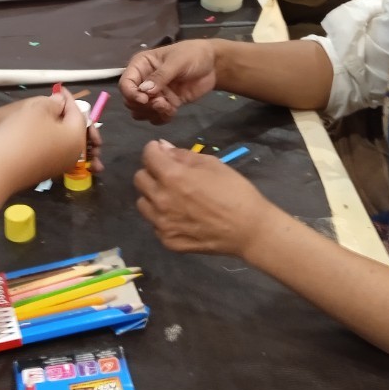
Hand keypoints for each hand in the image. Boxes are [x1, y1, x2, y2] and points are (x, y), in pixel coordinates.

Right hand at [0, 93, 86, 191]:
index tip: (59, 88)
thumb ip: (53, 103)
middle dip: (68, 115)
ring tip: (48, 117)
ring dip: (59, 129)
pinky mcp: (46, 173)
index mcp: (77, 138)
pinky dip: (51, 141)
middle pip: (75, 130)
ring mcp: (60, 167)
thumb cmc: (20, 136)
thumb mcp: (36, 110)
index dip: (67, 98)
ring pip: (65, 142)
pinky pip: (54, 152)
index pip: (78, 113)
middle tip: (57, 103)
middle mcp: (74, 155)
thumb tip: (60, 102)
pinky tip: (39, 134)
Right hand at [119, 41, 218, 124]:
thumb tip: (144, 91)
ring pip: (141, 111)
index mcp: (141, 65)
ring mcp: (155, 93)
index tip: (144, 99)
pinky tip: (173, 111)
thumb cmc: (193, 55)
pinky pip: (156, 117)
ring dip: (152, 113)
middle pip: (131, 101)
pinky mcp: (166, 103)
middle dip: (144, 106)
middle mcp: (144, 80)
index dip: (131, 94)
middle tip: (161, 102)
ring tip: (168, 106)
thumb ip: (161, 76)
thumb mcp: (177, 61)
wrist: (214, 65)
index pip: (125, 83)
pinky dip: (162, 117)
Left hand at [134, 140, 273, 256]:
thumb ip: (183, 155)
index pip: (147, 156)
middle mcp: (160, 200)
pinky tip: (182, 217)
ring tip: (174, 197)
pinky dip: (163, 217)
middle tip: (169, 174)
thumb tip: (163, 148)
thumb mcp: (212, 164)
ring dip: (154, 196)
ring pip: (143, 203)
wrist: (249, 230)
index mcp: (172, 177)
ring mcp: (162, 224)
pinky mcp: (168, 241)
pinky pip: (155, 224)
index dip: (153, 150)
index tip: (161, 151)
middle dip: (151, 172)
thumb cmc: (234, 191)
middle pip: (139, 179)